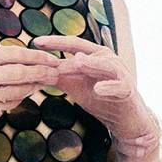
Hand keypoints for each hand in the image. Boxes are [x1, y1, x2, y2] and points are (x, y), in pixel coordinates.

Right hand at [0, 41, 64, 135]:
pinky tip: (26, 94)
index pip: (15, 54)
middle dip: (42, 73)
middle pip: (21, 74)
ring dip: (34, 87)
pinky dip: (19, 99)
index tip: (50, 58)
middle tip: (56, 72)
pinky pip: (8, 105)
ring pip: (18, 92)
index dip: (37, 57)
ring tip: (45, 82)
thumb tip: (21, 57)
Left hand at [30, 33, 161, 161]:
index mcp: (94, 56)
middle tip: (47, 48)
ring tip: (77, 62)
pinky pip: (117, 86)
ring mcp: (119, 73)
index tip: (35, 42)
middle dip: (65, 47)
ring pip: (105, 65)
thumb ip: (61, 77)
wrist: (125, 119)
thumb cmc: (101, 99)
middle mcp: (107, 59)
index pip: (72, 45)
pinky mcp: (127, 89)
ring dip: (91, 64)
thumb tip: (38, 71)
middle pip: (85, 51)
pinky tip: (99, 89)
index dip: (54, 43)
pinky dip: (108, 87)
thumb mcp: (77, 86)